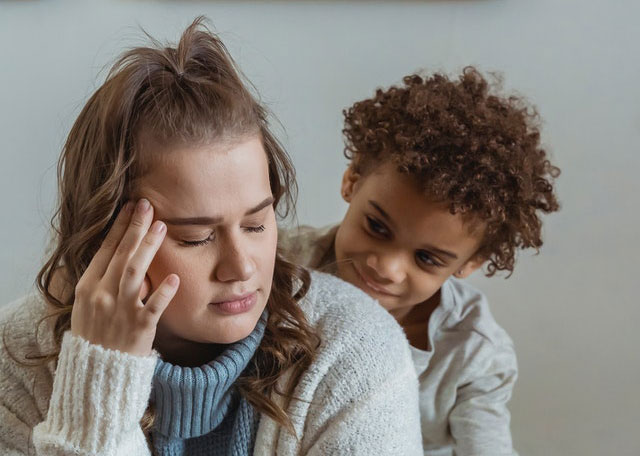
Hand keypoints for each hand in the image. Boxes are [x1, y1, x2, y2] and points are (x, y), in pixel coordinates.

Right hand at [71, 199, 178, 356]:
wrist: (97, 373)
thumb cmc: (96, 335)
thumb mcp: (87, 305)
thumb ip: (102, 279)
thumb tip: (119, 250)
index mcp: (87, 288)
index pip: (105, 250)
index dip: (119, 226)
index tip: (131, 206)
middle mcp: (102, 296)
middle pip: (121, 255)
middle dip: (135, 228)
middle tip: (148, 205)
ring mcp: (121, 312)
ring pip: (135, 273)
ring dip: (148, 248)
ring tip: (162, 227)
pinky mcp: (139, 328)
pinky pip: (153, 308)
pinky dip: (163, 293)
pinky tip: (174, 278)